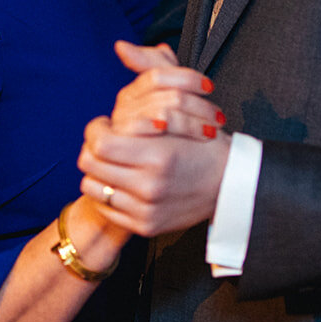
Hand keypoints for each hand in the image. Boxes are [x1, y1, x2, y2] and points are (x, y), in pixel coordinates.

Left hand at [78, 116, 229, 237]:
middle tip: (105, 141)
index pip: (101, 144)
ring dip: (97, 172)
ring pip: (93, 188)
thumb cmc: (206, 148)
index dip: (96, 130)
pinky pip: (106, 210)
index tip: (104, 125)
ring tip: (112, 162)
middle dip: (92, 148)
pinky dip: (106, 194)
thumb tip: (116, 95)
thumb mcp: (181, 120)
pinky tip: (120, 182)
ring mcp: (146, 210)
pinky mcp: (146, 226)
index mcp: (158, 156)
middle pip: (90, 165)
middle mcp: (149, 186)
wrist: (230, 186)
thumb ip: (145, 113)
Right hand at [109, 41, 223, 139]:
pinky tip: (196, 134)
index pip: (157, 74)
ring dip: (193, 121)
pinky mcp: (126, 149)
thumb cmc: (173, 138)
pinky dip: (176, 127)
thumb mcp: (168, 99)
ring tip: (212, 130)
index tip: (209, 87)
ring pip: (163, 112)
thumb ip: (153, 66)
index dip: (187, 78)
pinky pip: (150, 128)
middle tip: (218, 117)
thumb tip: (121, 46)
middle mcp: (123, 108)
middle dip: (197, 105)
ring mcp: (122, 128)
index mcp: (131, 94)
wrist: (174, 174)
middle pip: (164, 94)